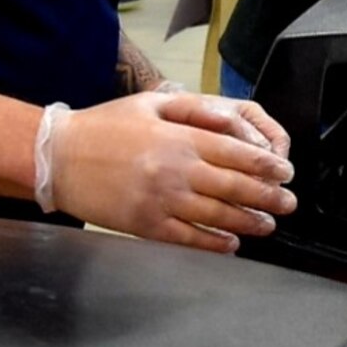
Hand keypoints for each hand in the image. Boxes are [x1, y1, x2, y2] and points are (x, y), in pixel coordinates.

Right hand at [42, 91, 296, 252]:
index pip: (238, 154)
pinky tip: (230, 244)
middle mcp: (175, 170)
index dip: (268, 166)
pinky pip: (188, 239)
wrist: (58, 157)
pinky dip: (214, 243)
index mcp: (179, 138)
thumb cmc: (105, 127)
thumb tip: (234, 121)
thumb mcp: (152, 103)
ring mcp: (160, 201)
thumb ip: (196, 109)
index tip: (285, 173)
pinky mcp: (145, 225)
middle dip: (268, 198)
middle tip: (287, 203)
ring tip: (268, 225)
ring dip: (249, 223)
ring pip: (217, 216)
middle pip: (235, 188)